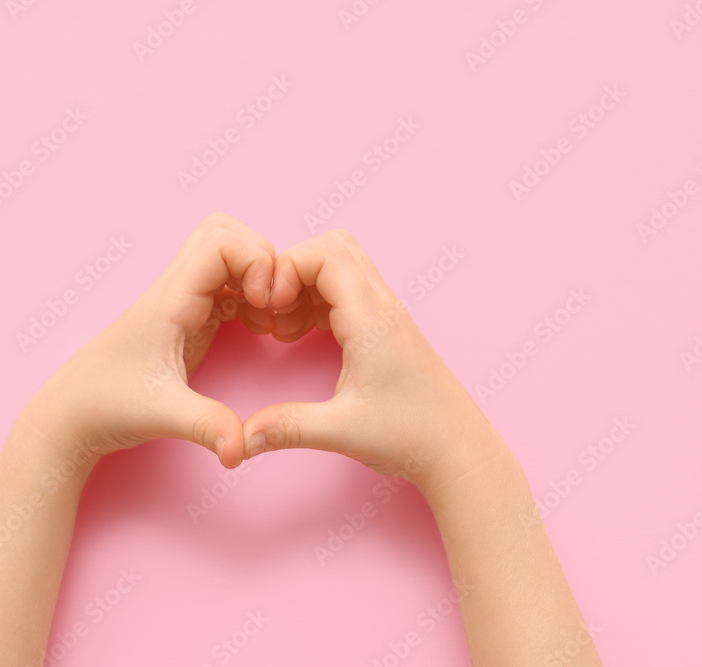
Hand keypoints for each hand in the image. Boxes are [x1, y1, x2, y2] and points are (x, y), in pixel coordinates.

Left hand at [21, 213, 275, 468]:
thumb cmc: (106, 406)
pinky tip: (255, 330)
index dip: (255, 260)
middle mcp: (175, 291)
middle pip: (225, 234)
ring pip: (227, 256)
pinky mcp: (188, 319)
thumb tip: (239, 450)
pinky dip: (250, 296)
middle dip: (261, 259)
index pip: (221, 241)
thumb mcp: (162, 415)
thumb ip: (206, 426)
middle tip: (271, 303)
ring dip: (257, 277)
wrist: (70, 415)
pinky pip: (227, 285)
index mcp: (170, 299)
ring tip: (267, 318)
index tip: (264, 302)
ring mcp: (181, 302)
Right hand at [242, 230, 505, 494]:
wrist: (458, 450)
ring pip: (340, 269)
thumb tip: (243, 437)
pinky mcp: (385, 330)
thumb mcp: (343, 431)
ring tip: (282, 328)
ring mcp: (386, 316)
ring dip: (304, 286)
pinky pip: (346, 293)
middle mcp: (382, 308)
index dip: (287, 268)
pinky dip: (317, 302)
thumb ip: (289, 427)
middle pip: (333, 248)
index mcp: (372, 320)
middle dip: (292, 270)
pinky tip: (301, 335)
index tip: (269, 305)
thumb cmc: (412, 436)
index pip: (326, 254)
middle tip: (273, 310)